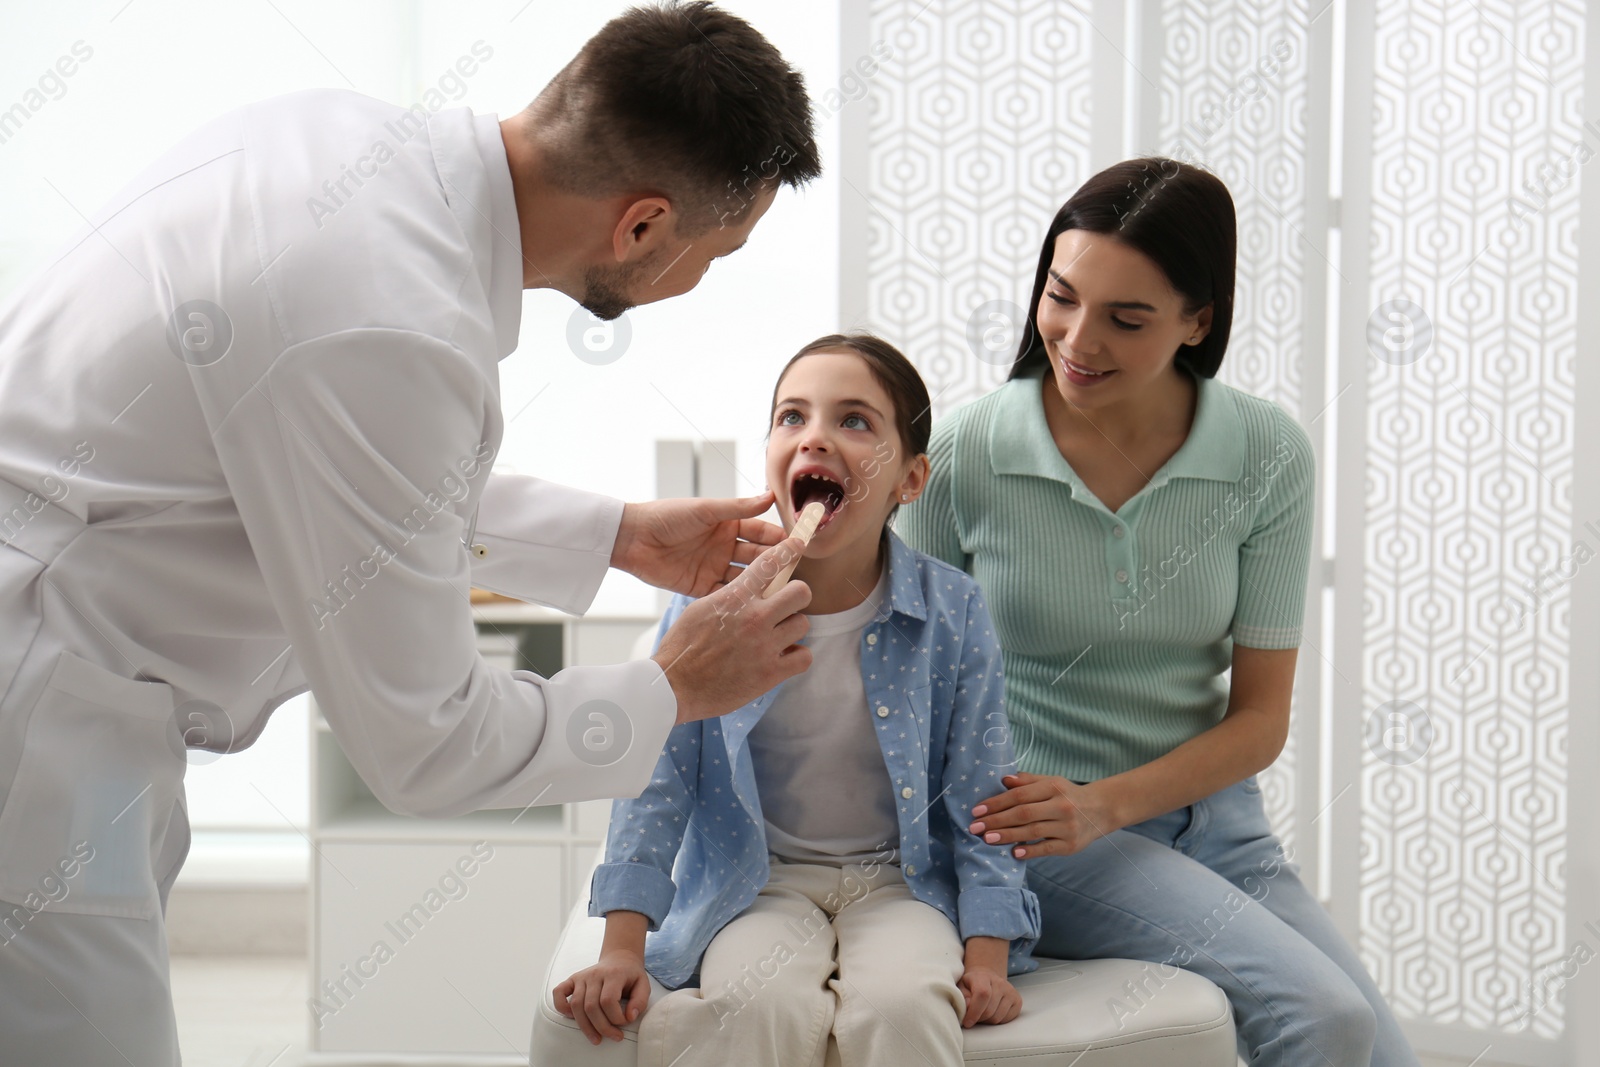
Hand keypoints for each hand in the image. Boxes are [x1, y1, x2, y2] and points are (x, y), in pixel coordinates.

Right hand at [552, 950, 651, 1044]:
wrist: (620, 958)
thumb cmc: (631, 976)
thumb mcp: (644, 985)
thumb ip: (640, 1001)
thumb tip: (630, 1017)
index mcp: (614, 974)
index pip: (608, 1000)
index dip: (616, 1017)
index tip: (625, 1023)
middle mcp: (595, 974)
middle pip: (591, 1006)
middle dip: (603, 1027)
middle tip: (615, 1037)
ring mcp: (582, 976)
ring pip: (576, 1005)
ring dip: (585, 1026)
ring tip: (597, 1039)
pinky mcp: (572, 979)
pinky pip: (559, 992)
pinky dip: (561, 1006)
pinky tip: (571, 1018)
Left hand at [611, 491, 784, 596]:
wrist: (633, 538)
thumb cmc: (667, 516)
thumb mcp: (705, 510)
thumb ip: (739, 507)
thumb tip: (770, 495)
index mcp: (727, 524)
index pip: (760, 531)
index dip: (778, 538)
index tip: (799, 544)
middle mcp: (724, 546)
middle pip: (756, 557)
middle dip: (775, 563)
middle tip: (795, 572)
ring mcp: (713, 567)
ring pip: (745, 577)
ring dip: (760, 584)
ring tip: (780, 592)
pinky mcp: (700, 587)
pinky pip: (725, 594)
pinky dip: (739, 600)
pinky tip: (754, 606)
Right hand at [653, 537, 812, 723]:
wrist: (674, 686)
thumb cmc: (683, 647)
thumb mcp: (700, 609)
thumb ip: (730, 596)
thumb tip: (750, 588)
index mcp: (735, 598)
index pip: (769, 564)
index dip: (787, 552)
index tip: (796, 548)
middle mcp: (754, 618)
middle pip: (801, 592)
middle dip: (796, 596)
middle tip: (787, 605)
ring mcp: (764, 646)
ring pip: (803, 624)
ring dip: (792, 629)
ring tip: (778, 636)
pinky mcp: (770, 674)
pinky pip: (804, 657)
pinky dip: (796, 657)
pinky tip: (782, 657)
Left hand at [958, 966, 1020, 1027]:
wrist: (987, 977)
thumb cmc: (971, 985)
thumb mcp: (961, 987)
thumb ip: (962, 996)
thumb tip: (967, 1006)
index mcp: (983, 977)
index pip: (982, 994)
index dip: (974, 1011)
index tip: (967, 1022)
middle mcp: (1000, 983)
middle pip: (989, 1010)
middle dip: (978, 1019)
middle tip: (973, 1017)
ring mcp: (1011, 991)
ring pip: (997, 1018)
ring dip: (987, 1021)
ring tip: (982, 1014)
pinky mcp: (1018, 1001)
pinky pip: (1006, 1020)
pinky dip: (997, 1021)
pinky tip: (992, 1013)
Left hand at [968, 772, 1122, 858]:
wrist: (1101, 810)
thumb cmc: (1068, 795)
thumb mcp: (1051, 782)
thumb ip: (1027, 781)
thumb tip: (1003, 780)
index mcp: (1053, 787)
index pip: (1019, 795)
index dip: (996, 803)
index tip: (977, 810)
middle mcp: (1061, 806)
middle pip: (1023, 813)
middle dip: (996, 820)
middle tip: (975, 827)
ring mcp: (1067, 827)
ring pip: (1032, 831)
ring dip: (1007, 835)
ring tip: (987, 838)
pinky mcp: (1071, 845)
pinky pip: (1047, 848)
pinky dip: (1030, 851)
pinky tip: (1014, 852)